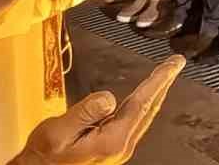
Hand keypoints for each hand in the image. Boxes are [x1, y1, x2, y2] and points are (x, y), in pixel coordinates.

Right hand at [18, 55, 185, 164]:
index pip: (140, 104)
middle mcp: (121, 146)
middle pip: (147, 109)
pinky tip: (141, 98)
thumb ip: (85, 112)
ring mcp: (118, 150)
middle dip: (162, 84)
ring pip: (141, 116)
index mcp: (112, 141)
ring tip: (162, 76)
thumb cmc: (43, 158)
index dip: (158, 81)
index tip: (173, 64)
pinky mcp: (111, 149)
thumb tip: (110, 97)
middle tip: (175, 64)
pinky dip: (140, 104)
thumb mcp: (58, 132)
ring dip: (153, 94)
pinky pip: (131, 121)